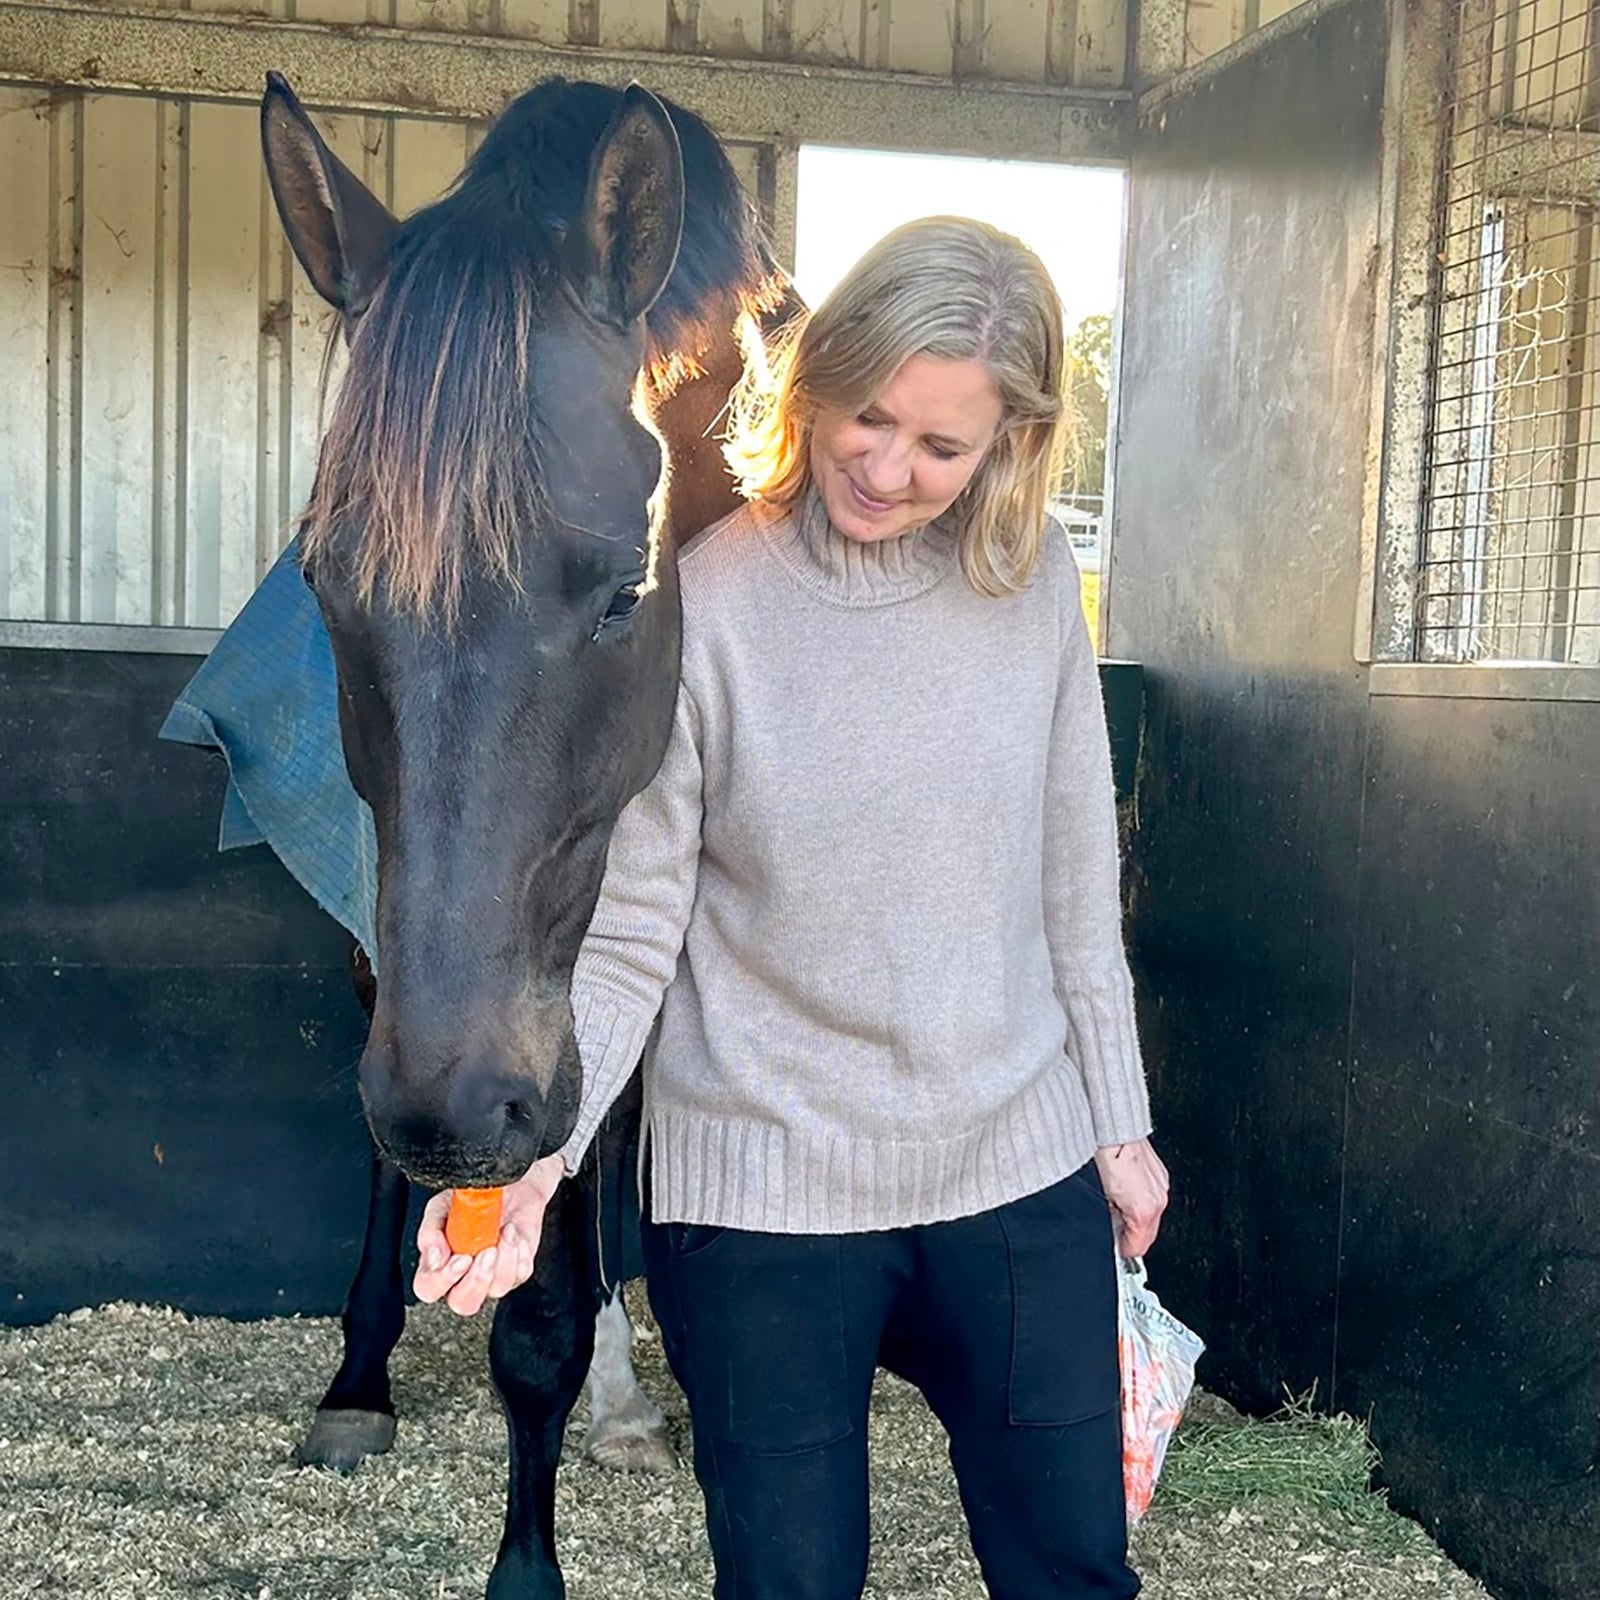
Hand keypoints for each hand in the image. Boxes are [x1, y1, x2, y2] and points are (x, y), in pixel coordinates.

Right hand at [413, 1154, 565, 1316]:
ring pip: (496, 1290)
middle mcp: (465, 1276)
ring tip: (503, 1233)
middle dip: (475, 1283)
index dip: (442, 1280)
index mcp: (439, 1264)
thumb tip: (434, 1258)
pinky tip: (513, 1232)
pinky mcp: (518, 1269)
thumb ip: (430, 1231)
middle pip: (463, 1304)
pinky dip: (518, 1251)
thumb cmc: (470, 1198)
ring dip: (503, 1260)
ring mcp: (493, 1276)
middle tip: (485, 1254)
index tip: (460, 1258)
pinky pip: (520, 1273)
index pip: (429, 1288)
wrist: (509, 1183)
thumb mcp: (442, 1206)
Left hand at [1093, 1138, 1169, 1257]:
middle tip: (1111, 1224)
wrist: (1113, 1128)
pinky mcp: (1160, 1173)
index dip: (1122, 1250)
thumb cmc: (1103, 1155)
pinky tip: (1123, 1188)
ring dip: (1133, 1216)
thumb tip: (1110, 1231)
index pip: (1138, 1248)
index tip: (1114, 1248)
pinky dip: (1139, 1198)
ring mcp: (1161, 1185)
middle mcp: (1158, 1198)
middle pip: (1147, 1234)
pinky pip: (1153, 1197)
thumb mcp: (1098, 1196)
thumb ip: (1108, 1220)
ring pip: (1151, 1217)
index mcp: (1143, 1209)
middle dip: (1129, 1233)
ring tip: (1114, 1202)